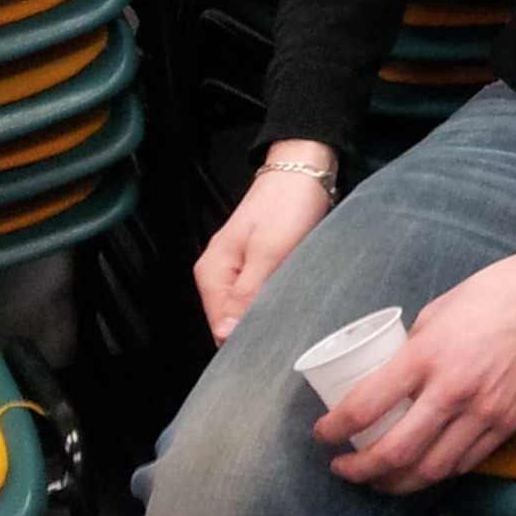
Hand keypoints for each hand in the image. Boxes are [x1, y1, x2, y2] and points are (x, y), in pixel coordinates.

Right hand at [193, 141, 336, 343]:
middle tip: (288, 334)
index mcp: (213, 273)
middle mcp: (220, 274)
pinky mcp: (259, 263)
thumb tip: (224, 335)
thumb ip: (246, 293)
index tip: (273, 346)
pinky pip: (262, 294)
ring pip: (249, 308)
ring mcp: (238, 269)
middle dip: (258, 328)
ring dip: (269, 314)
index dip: (245, 340)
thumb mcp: (269, 251)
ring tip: (294, 320)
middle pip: (232, 320)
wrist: (303, 169)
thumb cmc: (287, 205)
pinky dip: (276, 299)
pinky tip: (293, 302)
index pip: (219, 328)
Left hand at [317, 234, 515, 493]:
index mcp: (427, 356)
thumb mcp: (436, 313)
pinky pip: (465, 463)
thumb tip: (390, 381)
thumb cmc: (493, 294)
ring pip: (430, 471)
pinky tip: (422, 466)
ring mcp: (485, 412)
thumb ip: (411, 352)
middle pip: (395, 454)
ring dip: (396, 482)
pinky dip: (436, 472)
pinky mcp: (509, 423)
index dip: (334, 429)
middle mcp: (454, 391)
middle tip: (343, 469)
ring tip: (379, 478)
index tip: (323, 433)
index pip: (366, 407)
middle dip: (360, 471)